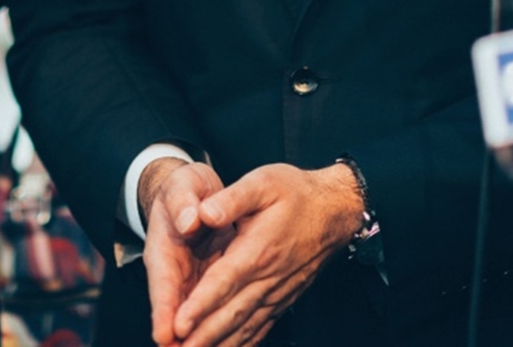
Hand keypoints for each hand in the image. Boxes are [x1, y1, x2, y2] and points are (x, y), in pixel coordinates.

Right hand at [142, 160, 232, 346]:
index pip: (162, 285)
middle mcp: (174, 275)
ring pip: (195, 320)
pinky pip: (212, 314)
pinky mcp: (207, 288)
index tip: (165, 335)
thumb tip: (189, 221)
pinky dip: (222, 334)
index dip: (164, 311)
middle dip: (181, 340)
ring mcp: (190, 284)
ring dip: (203, 341)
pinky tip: (235, 346)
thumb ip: (184, 203)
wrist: (191, 193)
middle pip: (175, 313)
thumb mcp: (183, 187)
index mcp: (163, 251)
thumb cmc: (185, 189)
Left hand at [173, 163, 364, 346]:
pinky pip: (260, 328)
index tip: (178, 323)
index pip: (223, 282)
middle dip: (202, 336)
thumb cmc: (296, 193)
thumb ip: (231, 198)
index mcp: (257, 248)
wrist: (333, 210)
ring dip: (219, 345)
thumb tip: (204, 212)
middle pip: (230, 314)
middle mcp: (267, 277)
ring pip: (245, 327)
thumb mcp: (262, 182)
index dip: (200, 305)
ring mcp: (276, 292)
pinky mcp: (283, 298)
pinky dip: (243, 344)